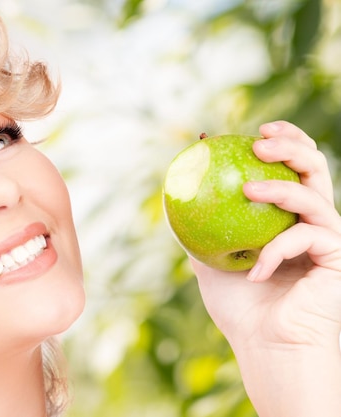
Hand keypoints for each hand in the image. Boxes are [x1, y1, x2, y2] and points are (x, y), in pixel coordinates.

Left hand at [192, 121, 340, 415]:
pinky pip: (309, 237)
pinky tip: (254, 272)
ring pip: (316, 197)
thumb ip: (198, 228)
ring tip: (249, 189)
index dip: (284, 142)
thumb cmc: (238, 308)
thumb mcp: (208, 260)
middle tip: (259, 142)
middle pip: (314, 171)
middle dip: (293, 147)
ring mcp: (328, 240)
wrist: (264, 347)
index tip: (256, 130)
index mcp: (288, 220)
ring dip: (281, 189)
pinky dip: (276, 249)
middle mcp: (312, 224)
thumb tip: (175, 191)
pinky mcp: (338, 259)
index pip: (293, 170)